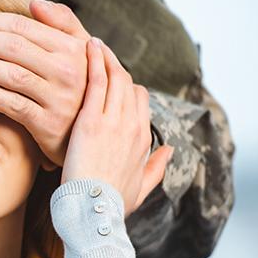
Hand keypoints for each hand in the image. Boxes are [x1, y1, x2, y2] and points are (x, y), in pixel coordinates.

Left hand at [0, 0, 90, 167]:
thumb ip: (63, 23)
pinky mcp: (47, 124)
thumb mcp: (80, 53)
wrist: (92, 136)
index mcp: (72, 48)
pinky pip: (14, 105)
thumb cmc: (80, 89)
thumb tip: (35, 4)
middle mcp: (67, 71)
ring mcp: (58, 98)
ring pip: (12, 75)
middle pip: (14, 48)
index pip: (23, 27)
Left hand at [62, 38, 172, 215]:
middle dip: (115, 67)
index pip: (140, 100)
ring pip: (115, 77)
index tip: (112, 82)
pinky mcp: (92, 121)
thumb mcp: (141, 188)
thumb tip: (170, 153)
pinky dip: (94, 61)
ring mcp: (114, 121)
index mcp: (143, 140)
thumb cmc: (113, 206)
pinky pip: (97, 82)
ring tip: (93, 43)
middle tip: (100, 53)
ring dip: (105, 57)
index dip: (127, 88)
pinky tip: (87, 46)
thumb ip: (156, 168)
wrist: (94, 214)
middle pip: (129, 84)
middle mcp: (133, 126)